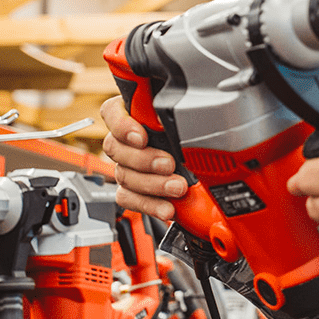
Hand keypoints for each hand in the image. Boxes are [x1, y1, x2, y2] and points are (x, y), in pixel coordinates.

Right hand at [100, 95, 188, 221]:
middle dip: (144, 159)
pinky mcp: (130, 190)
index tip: (142, 137)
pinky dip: (150, 205)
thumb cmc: (191, 134)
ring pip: (124, 175)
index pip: (112, 112)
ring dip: (153, 184)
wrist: (206, 165)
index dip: (122, 125)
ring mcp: (125, 166)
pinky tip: (167, 207)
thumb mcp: (188, 119)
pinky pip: (129, 198)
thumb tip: (186, 116)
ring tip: (177, 187)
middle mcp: (125, 140)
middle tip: (169, 164)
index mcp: (133, 114)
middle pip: (115, 148)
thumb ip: (180, 114)